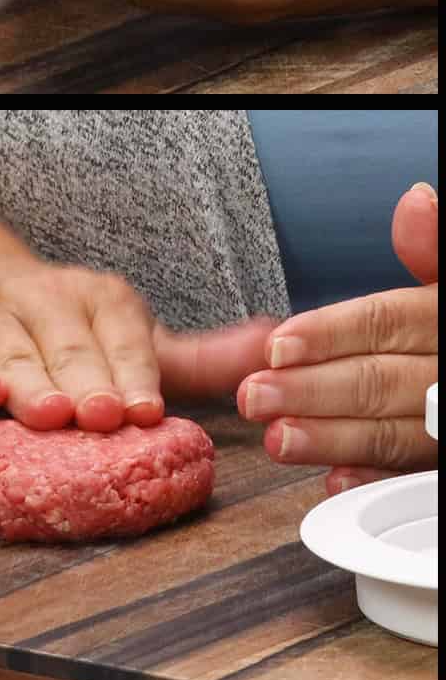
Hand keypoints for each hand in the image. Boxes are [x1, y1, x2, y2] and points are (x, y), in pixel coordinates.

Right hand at [0, 251, 276, 429]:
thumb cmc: (59, 327)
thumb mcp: (128, 336)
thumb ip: (198, 356)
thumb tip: (275, 350)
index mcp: (96, 296)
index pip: (120, 332)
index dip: (132, 372)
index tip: (144, 409)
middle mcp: (42, 297)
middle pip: (67, 343)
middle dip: (85, 380)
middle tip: (100, 417)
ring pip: (12, 350)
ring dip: (31, 383)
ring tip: (49, 414)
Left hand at [236, 183, 437, 493]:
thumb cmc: (442, 324)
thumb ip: (432, 247)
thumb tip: (415, 201)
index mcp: (444, 316)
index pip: (387, 321)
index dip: (330, 333)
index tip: (276, 345)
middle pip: (381, 381)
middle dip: (313, 390)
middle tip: (253, 396)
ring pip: (394, 432)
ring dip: (332, 438)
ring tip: (277, 439)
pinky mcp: (444, 458)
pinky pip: (415, 476)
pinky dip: (372, 478)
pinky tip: (331, 479)